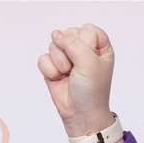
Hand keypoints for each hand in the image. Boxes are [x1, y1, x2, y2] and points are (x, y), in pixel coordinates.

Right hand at [38, 24, 115, 139]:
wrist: (80, 113)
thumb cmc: (92, 90)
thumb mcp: (89, 62)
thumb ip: (73, 43)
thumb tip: (56, 35)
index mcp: (99, 46)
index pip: (87, 29)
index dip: (85, 43)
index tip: (90, 60)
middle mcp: (83, 48)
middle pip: (68, 34)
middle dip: (70, 53)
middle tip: (78, 70)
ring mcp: (66, 56)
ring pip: (54, 44)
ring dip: (60, 63)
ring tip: (69, 75)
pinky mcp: (53, 65)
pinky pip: (44, 58)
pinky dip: (50, 70)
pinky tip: (59, 79)